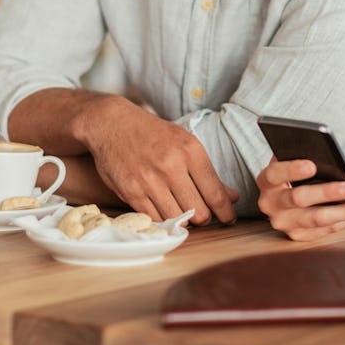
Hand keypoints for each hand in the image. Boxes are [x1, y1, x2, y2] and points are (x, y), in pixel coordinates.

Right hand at [81, 99, 237, 225]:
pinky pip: (155, 218)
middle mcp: (171, 166)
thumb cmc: (154, 134)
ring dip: (183, 220)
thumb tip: (231, 197)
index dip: (226, 212)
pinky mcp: (132, 193)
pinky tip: (164, 210)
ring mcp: (150, 181)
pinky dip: (162, 218)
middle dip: (204, 217)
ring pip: (178, 219)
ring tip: (183, 211)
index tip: (228, 219)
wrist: (113, 124)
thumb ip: (207, 172)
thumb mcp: (185, 143)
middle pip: (199, 212)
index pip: (215, 193)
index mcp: (190, 151)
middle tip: (202, 214)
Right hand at [256, 157, 344, 241]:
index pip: (275, 173)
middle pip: (299, 198)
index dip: (292, 170)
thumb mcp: (293, 160)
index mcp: (266, 180)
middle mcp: (270, 204)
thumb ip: (301, 156)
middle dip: (328, 192)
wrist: (293, 194)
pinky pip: (326, 229)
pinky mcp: (298, 235)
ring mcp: (284, 222)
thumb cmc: (297, 171)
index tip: (312, 165)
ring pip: (317, 219)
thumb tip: (325, 153)